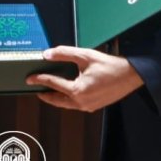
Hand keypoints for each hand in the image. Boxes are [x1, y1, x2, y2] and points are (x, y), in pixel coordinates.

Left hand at [27, 46, 143, 111]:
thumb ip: (64, 53)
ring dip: (56, 98)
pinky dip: (67, 99)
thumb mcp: (85, 55)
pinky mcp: (94, 107)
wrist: (130, 75)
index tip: (29, 78)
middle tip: (36, 89)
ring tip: (48, 91)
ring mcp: (88, 107)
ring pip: (66, 105)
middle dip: (45, 95)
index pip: (52, 84)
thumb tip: (47, 54)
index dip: (39, 79)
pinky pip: (75, 105)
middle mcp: (81, 102)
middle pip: (56, 100)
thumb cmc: (109, 65)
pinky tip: (66, 92)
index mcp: (77, 90)